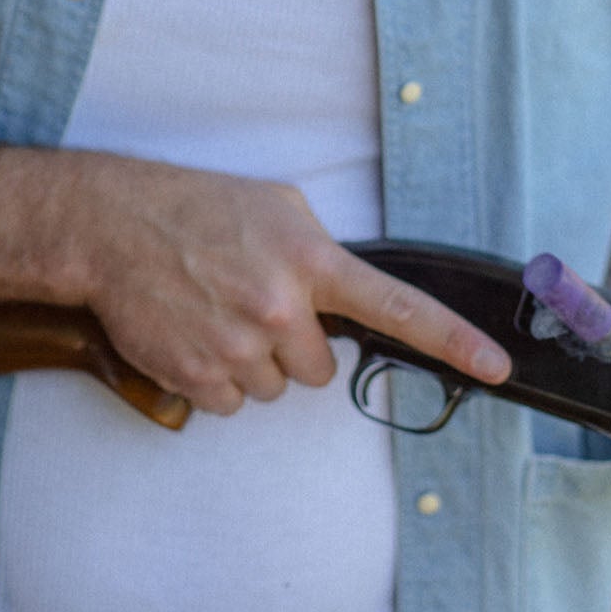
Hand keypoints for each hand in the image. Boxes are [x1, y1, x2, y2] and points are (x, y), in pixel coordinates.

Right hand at [54, 152, 510, 416]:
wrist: (114, 225)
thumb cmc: (199, 208)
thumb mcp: (276, 207)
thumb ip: (320, 255)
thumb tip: (344, 295)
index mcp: (311, 261)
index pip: (398, 309)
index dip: (454, 342)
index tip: (497, 367)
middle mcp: (282, 310)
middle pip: (320, 369)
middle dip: (294, 347)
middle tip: (254, 305)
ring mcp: (239, 347)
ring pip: (273, 388)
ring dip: (251, 362)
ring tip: (215, 313)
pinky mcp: (197, 376)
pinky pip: (229, 404)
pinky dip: (214, 379)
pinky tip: (193, 335)